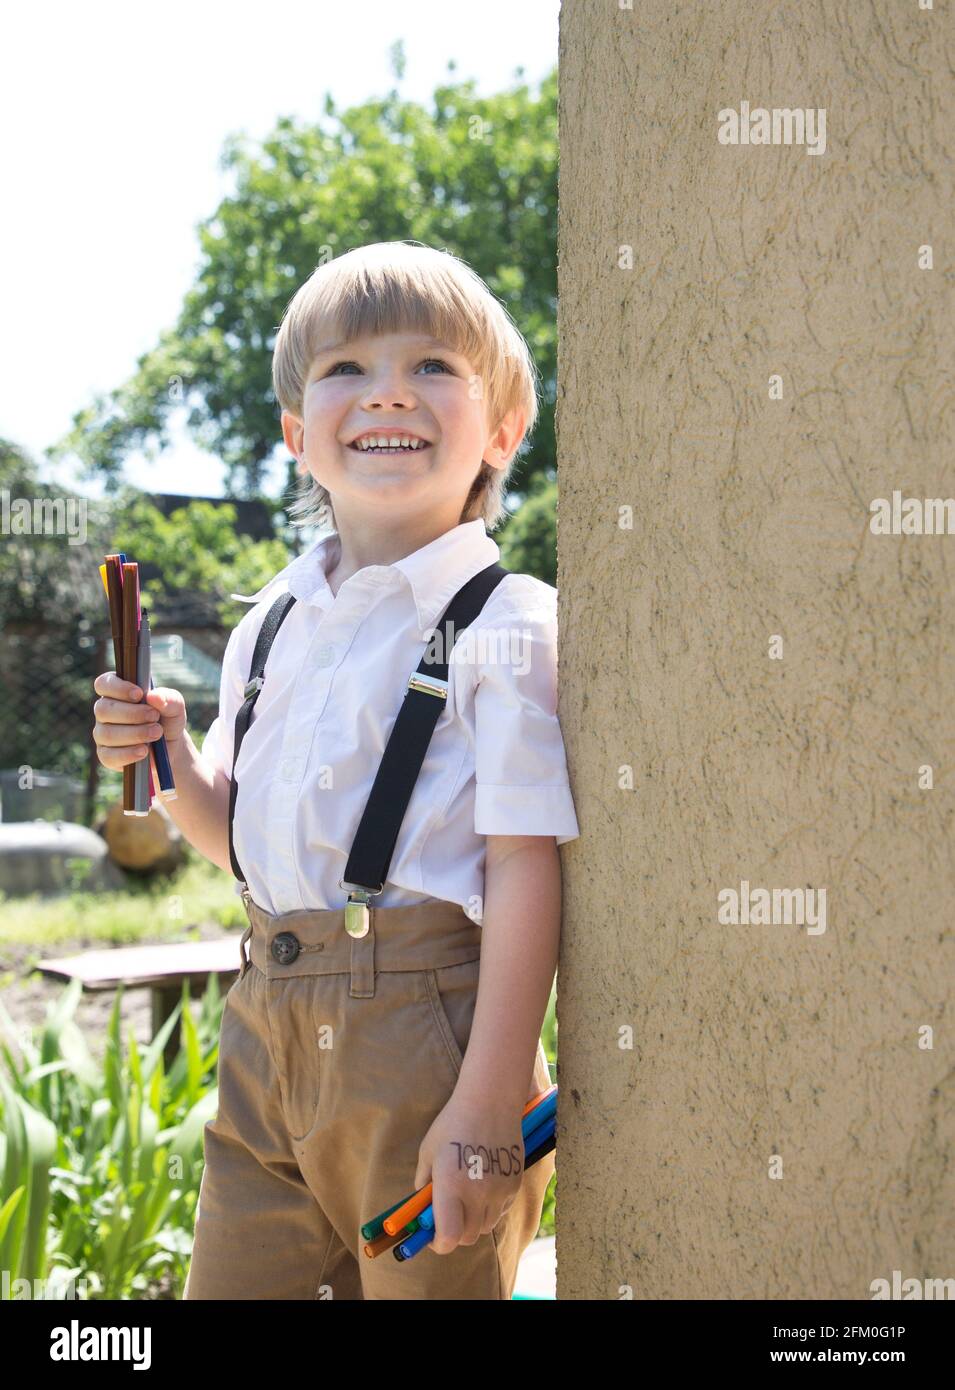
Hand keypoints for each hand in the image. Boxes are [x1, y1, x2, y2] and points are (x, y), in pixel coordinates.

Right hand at [92, 672, 186, 770]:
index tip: (139, 694)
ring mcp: (102, 734)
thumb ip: (169, 699)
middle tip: (155, 717)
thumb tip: (154, 697)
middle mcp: (104, 711)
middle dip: (132, 714)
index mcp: (116, 692)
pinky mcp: (106, 755)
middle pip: (103, 709)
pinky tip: (144, 751)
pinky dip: (128, 754)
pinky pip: (108, 755)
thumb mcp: (175, 707)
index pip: (103, 684)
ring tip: (156, 733)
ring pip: (107, 733)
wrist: (170, 746)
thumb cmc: (167, 719)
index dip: (118, 688)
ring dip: (134, 734)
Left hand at [414, 1093, 524, 1254]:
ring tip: (465, 1198)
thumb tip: (422, 1206)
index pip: (448, 1237)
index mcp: (451, 1185)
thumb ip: (424, 1183)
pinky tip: (483, 1186)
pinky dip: (490, 1208)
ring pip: (486, 1226)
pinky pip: (500, 1210)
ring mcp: (499, 1190)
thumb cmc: (453, 1123)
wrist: (491, 1100)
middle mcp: (477, 1193)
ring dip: (473, 1222)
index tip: (431, 1235)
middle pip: (468, 1237)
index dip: (438, 1243)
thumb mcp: (428, 1151)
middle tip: (446, 1217)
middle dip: (454, 1233)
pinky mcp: (514, 1184)